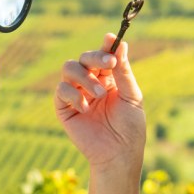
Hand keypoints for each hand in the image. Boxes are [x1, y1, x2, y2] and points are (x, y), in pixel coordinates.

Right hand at [55, 35, 144, 171]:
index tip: (112, 39)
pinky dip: (74, 94)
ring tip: (99, 93)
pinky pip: (61, 90)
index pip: (103, 55)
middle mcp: (90, 82)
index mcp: (108, 77)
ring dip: (85, 76)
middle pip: (84, 57)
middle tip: (109, 65)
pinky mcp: (64, 108)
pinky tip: (87, 107)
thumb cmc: (129, 127)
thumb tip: (121, 44)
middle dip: (96, 57)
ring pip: (69, 68)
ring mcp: (76, 94)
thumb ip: (124, 71)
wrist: (118, 153)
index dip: (106, 45)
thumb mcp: (131, 95)